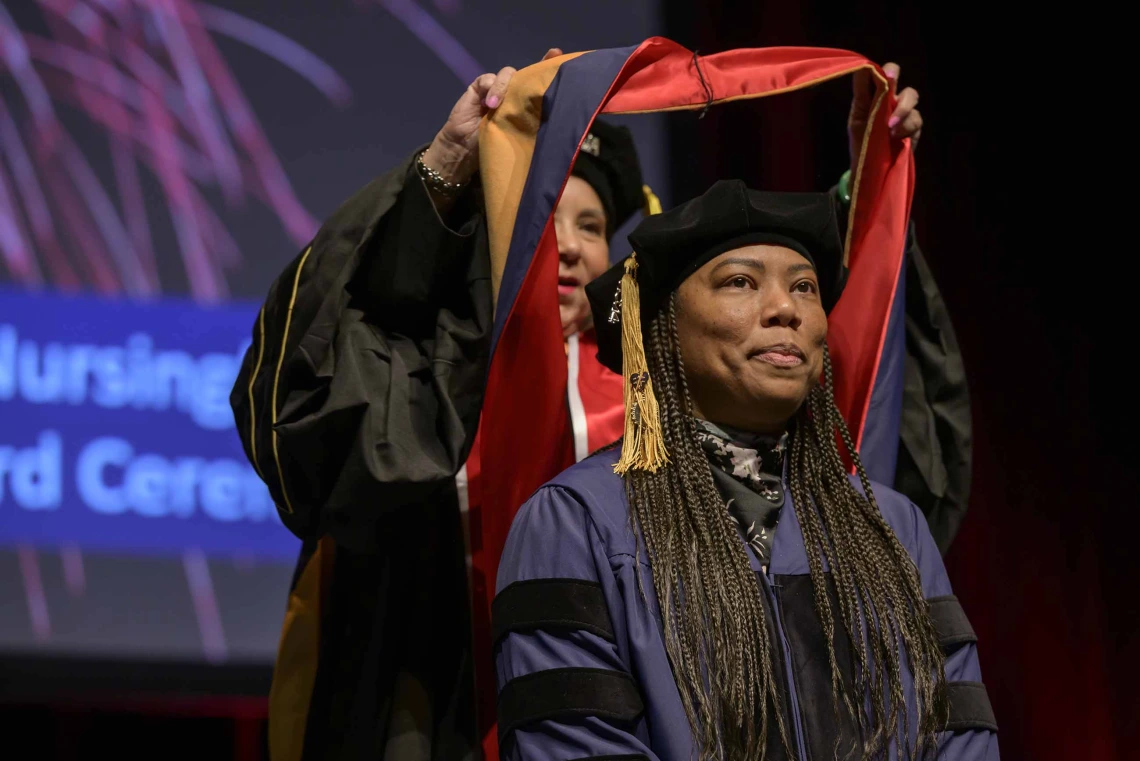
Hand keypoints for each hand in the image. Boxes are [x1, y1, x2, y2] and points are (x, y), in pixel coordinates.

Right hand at [422, 48, 562, 186]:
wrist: (465, 151)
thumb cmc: (495, 146)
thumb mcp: (521, 136)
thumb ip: (533, 121)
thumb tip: (554, 113)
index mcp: (526, 105)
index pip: (538, 85)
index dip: (548, 68)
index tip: (558, 54)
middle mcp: (513, 93)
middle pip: (526, 74)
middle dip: (539, 66)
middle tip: (552, 56)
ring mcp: (496, 88)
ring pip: (508, 74)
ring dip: (506, 86)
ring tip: (497, 106)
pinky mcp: (479, 87)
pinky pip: (488, 78)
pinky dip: (491, 87)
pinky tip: (490, 103)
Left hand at [848, 62, 922, 173]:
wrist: (869, 168)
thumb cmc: (861, 141)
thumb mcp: (856, 118)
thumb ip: (861, 95)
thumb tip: (862, 68)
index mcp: (877, 96)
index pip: (885, 74)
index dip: (886, 72)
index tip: (884, 76)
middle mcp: (894, 101)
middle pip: (904, 85)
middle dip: (898, 87)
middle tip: (891, 90)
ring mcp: (906, 114)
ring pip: (912, 98)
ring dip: (902, 110)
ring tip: (889, 126)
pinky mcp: (914, 128)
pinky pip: (916, 120)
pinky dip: (905, 127)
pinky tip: (895, 136)